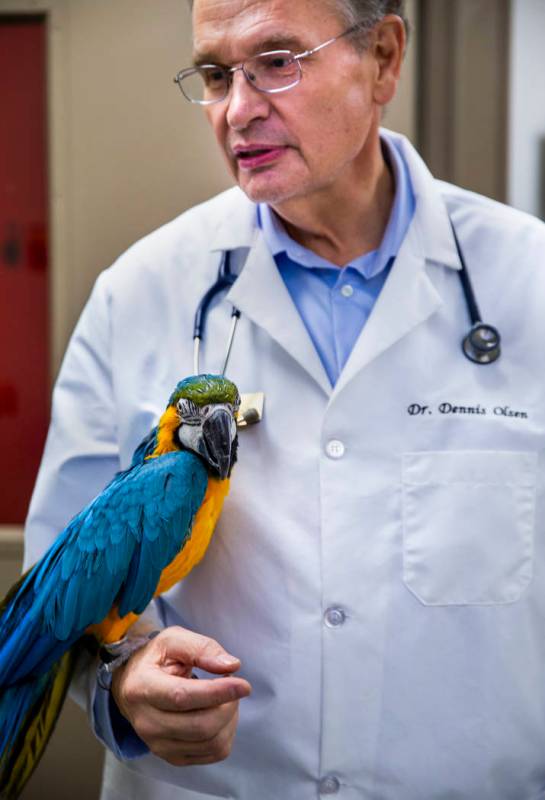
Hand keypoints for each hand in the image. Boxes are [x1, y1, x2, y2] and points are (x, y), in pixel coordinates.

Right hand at [111, 625, 251, 765]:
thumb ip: (202, 648)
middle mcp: (146, 723)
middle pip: (201, 726)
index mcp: (142, 688)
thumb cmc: (157, 659)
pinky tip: (219, 713)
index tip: (244, 685)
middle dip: (228, 704)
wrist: (134, 685)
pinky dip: (227, 732)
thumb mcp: (174, 639)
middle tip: (232, 684)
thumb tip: (231, 666)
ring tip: (225, 697)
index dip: (217, 693)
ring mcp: (158, 745)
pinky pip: (214, 752)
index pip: (182, 697)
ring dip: (230, 718)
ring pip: (212, 742)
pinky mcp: (173, 757)